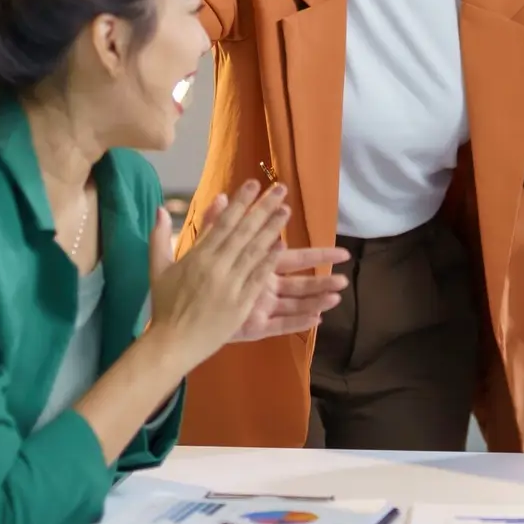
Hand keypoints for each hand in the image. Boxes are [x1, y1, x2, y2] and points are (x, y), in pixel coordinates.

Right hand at [143, 181, 309, 366]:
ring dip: (272, 229)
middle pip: (244, 232)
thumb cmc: (164, 305)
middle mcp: (217, 267)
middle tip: (280, 190)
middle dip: (262, 208)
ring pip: (255, 252)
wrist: (173, 343)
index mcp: (198, 257)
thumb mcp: (158, 268)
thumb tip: (160, 209)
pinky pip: (258, 278)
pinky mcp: (241, 305)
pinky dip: (270, 261)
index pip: (223, 223)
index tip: (253, 184)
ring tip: (285, 210)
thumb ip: (160, 237)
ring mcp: (231, 286)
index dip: (240, 202)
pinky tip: (282, 246)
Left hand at [190, 192, 349, 341]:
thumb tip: (221, 197)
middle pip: (299, 278)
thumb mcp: (203, 251)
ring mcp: (261, 308)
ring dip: (316, 297)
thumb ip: (213, 225)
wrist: (178, 322)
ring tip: (338, 293)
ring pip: (294, 302)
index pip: (287, 254)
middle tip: (346, 264)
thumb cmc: (193, 286)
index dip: (313, 253)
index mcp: (254, 268)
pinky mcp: (254, 327)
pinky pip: (280, 325)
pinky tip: (318, 320)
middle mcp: (263, 287)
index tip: (339, 250)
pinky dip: (298, 322)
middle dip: (322, 272)